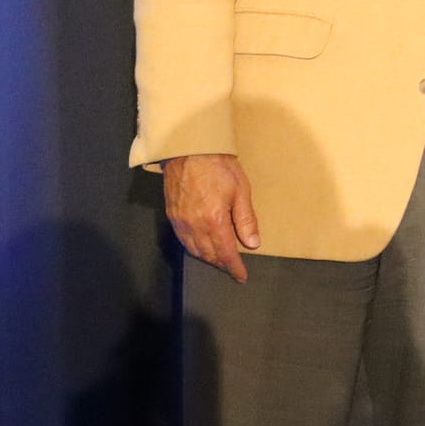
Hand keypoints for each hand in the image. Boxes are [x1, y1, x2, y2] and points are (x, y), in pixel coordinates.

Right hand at [164, 153, 259, 282]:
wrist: (189, 149)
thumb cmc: (218, 166)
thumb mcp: (241, 190)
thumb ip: (246, 220)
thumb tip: (252, 244)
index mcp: (214, 221)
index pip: (225, 253)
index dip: (234, 267)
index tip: (242, 276)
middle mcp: (194, 226)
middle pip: (208, 255)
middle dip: (221, 264)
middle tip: (233, 268)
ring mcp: (180, 221)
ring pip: (194, 250)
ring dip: (207, 258)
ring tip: (219, 260)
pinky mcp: (172, 215)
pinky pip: (182, 240)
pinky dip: (193, 248)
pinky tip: (200, 246)